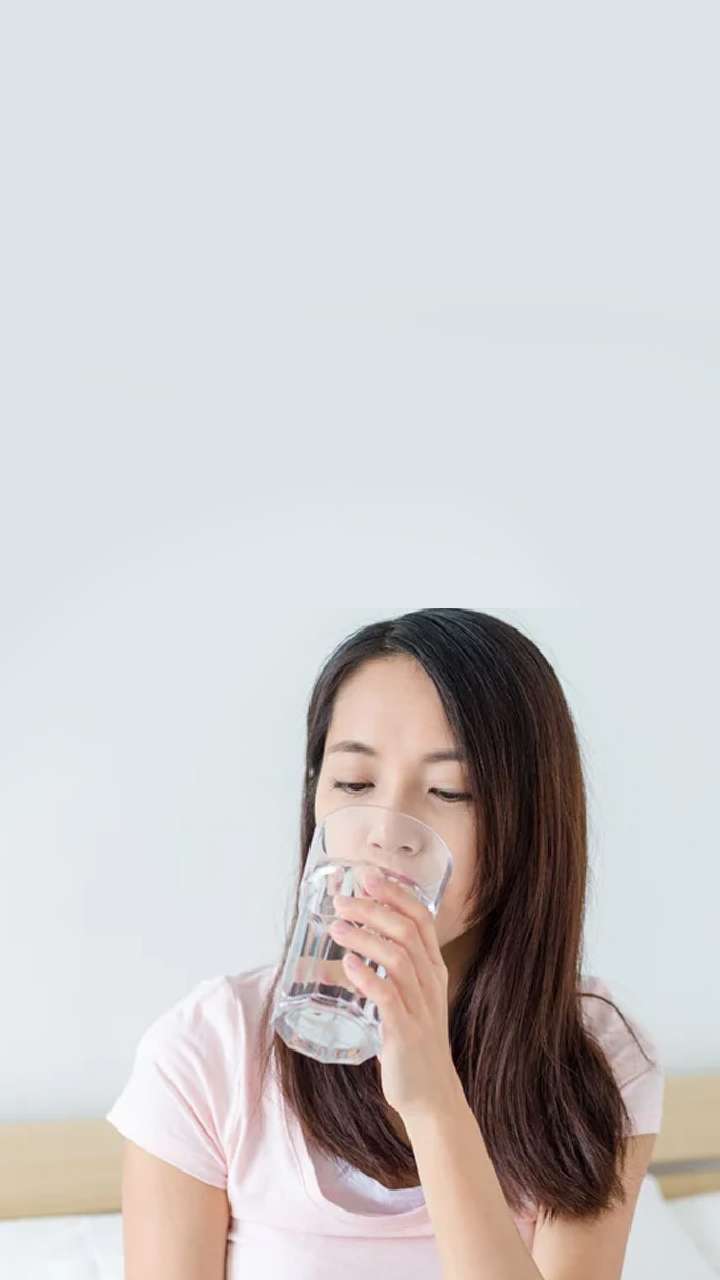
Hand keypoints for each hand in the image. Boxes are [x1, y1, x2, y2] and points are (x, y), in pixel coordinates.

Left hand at [328, 867, 462, 1122]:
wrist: (430, 1094)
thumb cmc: (411, 1042)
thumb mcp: (403, 1000)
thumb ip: (376, 974)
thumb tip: (328, 955)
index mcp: (433, 970)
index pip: (422, 919)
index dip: (395, 893)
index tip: (368, 876)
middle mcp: (430, 983)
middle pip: (406, 931)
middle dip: (373, 908)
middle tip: (342, 900)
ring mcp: (420, 1007)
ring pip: (397, 958)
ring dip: (364, 937)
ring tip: (335, 926)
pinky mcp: (405, 1033)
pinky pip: (388, 998)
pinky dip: (366, 977)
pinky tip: (348, 964)